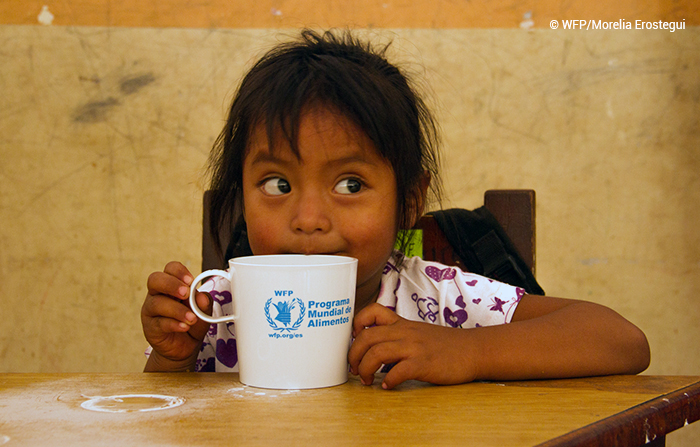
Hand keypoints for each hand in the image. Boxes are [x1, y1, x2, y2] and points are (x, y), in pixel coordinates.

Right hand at [141, 261, 212, 370]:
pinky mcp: (150, 327)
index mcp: (171, 285)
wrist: (186, 346)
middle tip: (186, 293)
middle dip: (171, 284)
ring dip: (177, 310)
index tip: (191, 280)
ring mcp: (151, 311)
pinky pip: (159, 323)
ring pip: (157, 303)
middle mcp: (158, 294)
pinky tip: (184, 326)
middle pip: (155, 280)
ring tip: (192, 318)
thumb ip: (204, 303)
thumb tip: (201, 297)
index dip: (179, 271)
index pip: (170, 268)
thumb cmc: (192, 322)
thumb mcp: (204, 311)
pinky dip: (174, 324)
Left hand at [348, 303, 478, 388]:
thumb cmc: (445, 345)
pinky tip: (388, 386)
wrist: (473, 350)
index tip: (354, 339)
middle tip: (354, 369)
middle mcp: (405, 332)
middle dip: (353, 355)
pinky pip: (397, 372)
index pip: (372, 312)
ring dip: (365, 369)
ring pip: (377, 353)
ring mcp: (414, 347)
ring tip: (366, 380)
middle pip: (366, 337)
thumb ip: (398, 335)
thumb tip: (374, 350)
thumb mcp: (418, 332)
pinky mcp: (424, 364)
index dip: (356, 324)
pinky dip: (387, 381)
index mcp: (402, 323)